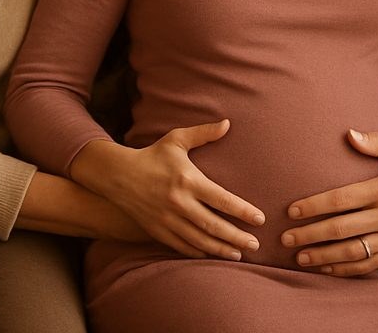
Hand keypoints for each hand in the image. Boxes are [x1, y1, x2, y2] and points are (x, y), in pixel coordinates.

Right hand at [70, 119, 264, 258]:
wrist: (118, 176)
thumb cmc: (152, 155)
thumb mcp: (177, 139)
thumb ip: (203, 133)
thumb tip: (227, 123)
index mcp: (188, 180)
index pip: (222, 199)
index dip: (242, 211)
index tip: (259, 219)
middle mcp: (179, 203)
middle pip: (213, 225)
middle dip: (237, 237)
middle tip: (255, 245)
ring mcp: (168, 220)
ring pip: (199, 240)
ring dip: (221, 249)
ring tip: (239, 254)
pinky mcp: (157, 231)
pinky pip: (181, 246)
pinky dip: (198, 252)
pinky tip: (212, 255)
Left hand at [281, 128, 377, 274]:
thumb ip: (375, 142)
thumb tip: (348, 133)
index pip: (342, 199)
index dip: (314, 206)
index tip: (292, 210)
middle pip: (341, 229)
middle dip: (310, 235)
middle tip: (286, 239)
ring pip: (352, 253)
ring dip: (323, 257)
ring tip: (300, 257)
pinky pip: (368, 267)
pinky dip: (345, 270)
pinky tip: (326, 269)